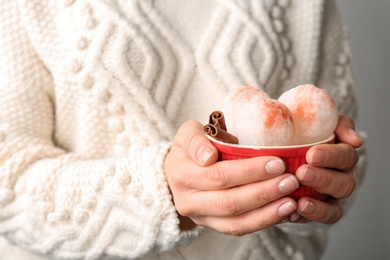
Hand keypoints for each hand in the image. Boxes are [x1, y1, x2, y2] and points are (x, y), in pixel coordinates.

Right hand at [164, 120, 299, 235]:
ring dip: (267, 211)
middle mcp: (188, 200)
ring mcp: (201, 216)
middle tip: (290, 179)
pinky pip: (239, 228)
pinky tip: (283, 211)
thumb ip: (195, 140)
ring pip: (236, 220)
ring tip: (292, 200)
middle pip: (229, 201)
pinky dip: (263, 221)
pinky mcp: (213, 225)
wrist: (177, 173)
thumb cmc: (190, 148)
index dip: (248, 171)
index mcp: (182, 174)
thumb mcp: (186, 134)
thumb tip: (208, 157)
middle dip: (263, 191)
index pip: (218, 175)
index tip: (276, 162)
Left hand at [292, 114, 363, 222]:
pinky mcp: (316, 211)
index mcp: (340, 154)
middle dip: (323, 179)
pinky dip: (310, 217)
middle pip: (344, 183)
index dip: (332, 156)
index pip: (346, 156)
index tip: (311, 154)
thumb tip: (355, 140)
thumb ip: (336, 124)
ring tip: (300, 200)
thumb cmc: (296, 131)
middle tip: (302, 172)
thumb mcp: (312, 119)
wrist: (274, 148)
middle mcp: (339, 176)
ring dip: (319, 203)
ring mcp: (329, 196)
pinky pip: (319, 219)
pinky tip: (293, 213)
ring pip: (335, 205)